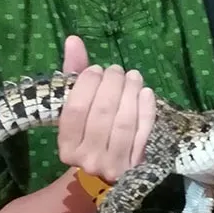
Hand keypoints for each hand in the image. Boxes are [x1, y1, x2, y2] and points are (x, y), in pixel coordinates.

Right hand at [55, 36, 155, 183]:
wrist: (107, 172)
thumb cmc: (88, 132)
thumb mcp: (77, 106)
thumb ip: (73, 74)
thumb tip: (74, 40)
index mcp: (66, 147)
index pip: (76, 110)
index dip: (87, 85)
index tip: (96, 69)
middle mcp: (87, 159)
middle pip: (102, 114)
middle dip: (112, 84)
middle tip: (117, 70)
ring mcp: (113, 165)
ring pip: (124, 122)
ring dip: (131, 93)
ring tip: (133, 76)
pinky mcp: (135, 166)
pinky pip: (144, 132)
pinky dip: (147, 109)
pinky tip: (146, 92)